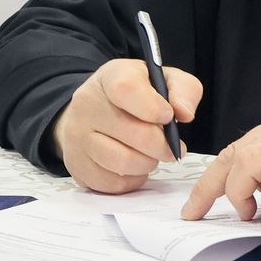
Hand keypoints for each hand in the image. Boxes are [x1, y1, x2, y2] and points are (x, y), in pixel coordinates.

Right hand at [53, 58, 202, 193]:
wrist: (96, 110)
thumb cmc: (138, 96)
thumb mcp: (164, 80)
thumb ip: (183, 89)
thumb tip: (184, 113)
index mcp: (110, 77)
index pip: (126, 90)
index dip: (152, 107)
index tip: (169, 116)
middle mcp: (86, 104)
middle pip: (133, 133)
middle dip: (162, 145)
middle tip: (172, 147)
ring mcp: (76, 136)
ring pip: (123, 162)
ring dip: (148, 163)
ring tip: (152, 155)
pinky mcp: (76, 165)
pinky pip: (113, 183)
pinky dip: (133, 179)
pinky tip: (135, 166)